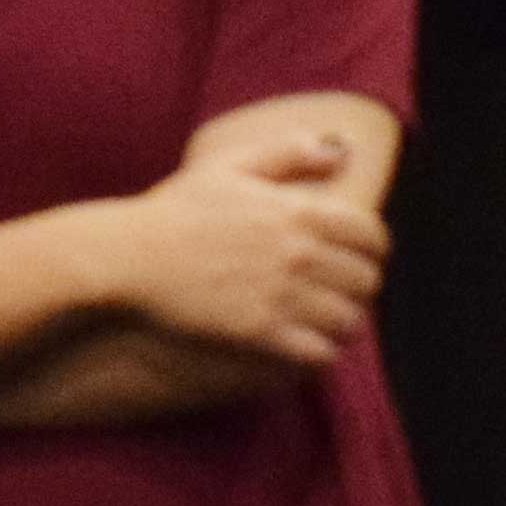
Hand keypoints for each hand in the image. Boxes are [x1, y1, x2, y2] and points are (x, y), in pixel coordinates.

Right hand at [93, 128, 387, 364]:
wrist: (132, 256)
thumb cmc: (178, 208)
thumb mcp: (231, 165)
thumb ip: (289, 153)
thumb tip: (338, 152)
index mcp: (299, 210)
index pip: (372, 236)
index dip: (373, 249)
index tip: (359, 257)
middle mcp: (298, 253)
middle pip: (366, 281)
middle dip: (359, 287)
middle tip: (341, 291)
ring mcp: (281, 295)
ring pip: (349, 320)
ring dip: (343, 322)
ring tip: (328, 321)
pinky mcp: (261, 332)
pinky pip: (320, 353)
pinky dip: (322, 352)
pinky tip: (308, 345)